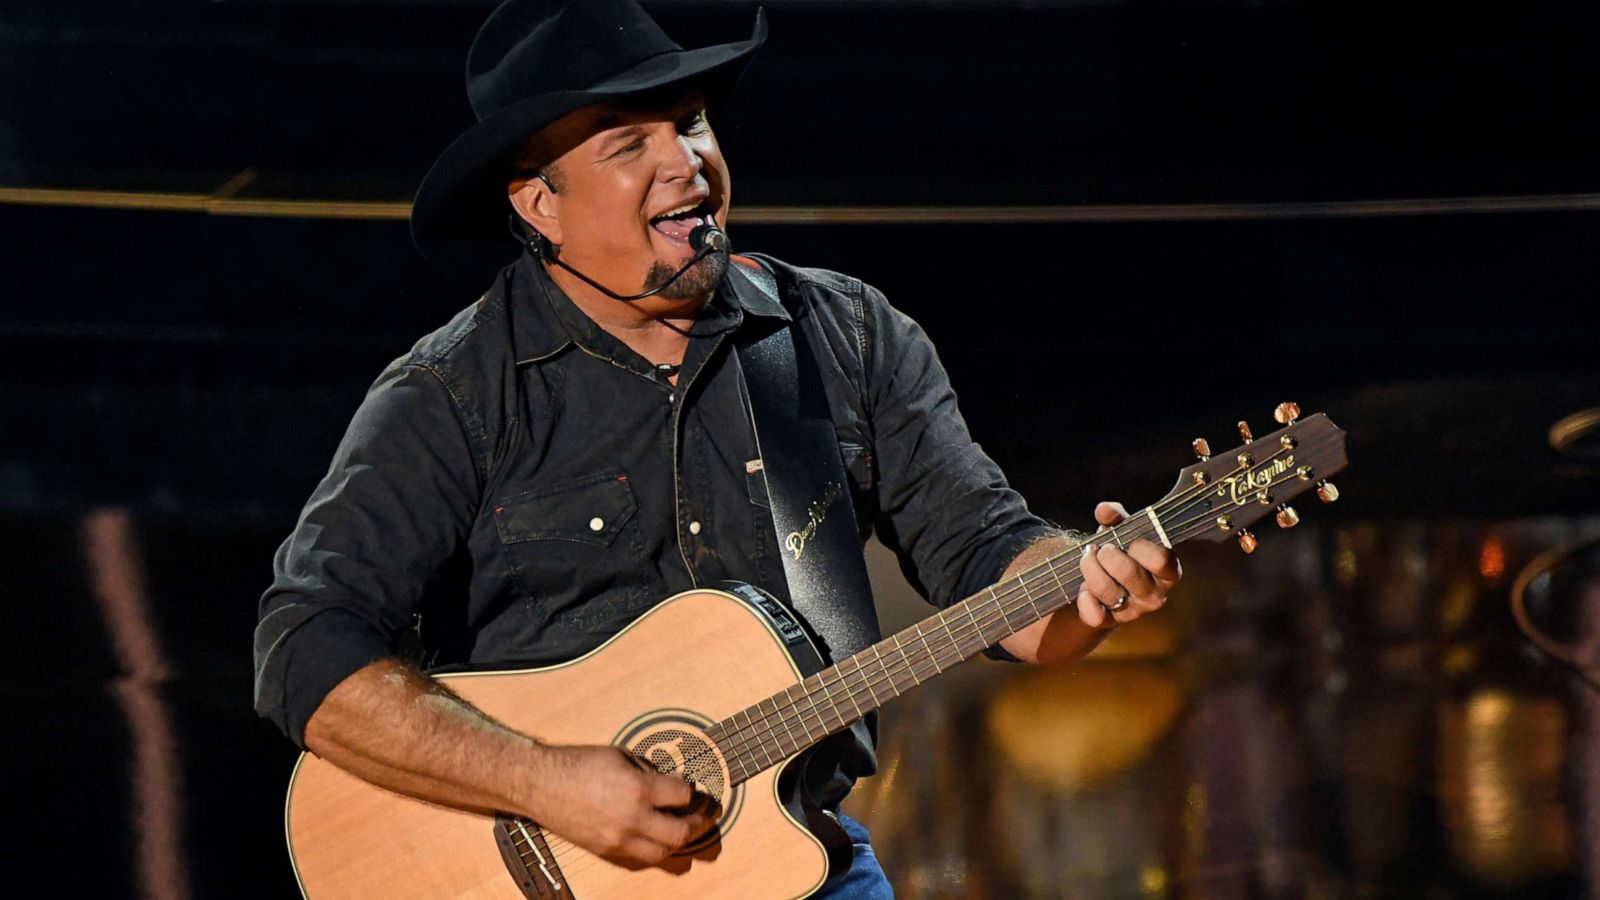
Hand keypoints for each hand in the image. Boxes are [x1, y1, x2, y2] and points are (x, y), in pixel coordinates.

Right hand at [528, 744, 719, 866]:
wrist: (540, 783)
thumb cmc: (577, 763)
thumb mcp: (621, 756)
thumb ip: (650, 770)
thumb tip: (674, 780)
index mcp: (636, 789)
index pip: (682, 795)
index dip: (691, 790)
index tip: (692, 787)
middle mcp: (630, 818)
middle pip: (680, 833)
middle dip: (698, 822)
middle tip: (704, 814)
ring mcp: (617, 839)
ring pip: (662, 852)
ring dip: (678, 841)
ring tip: (684, 827)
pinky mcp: (606, 850)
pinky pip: (640, 856)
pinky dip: (654, 847)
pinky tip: (657, 834)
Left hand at [1075, 501, 1181, 628]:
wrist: (1105, 580)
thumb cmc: (1120, 550)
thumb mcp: (1122, 530)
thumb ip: (1116, 516)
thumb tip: (1105, 510)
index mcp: (1167, 571)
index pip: (1162, 559)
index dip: (1140, 546)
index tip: (1129, 541)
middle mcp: (1155, 595)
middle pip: (1128, 572)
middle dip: (1107, 555)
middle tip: (1101, 549)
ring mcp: (1133, 611)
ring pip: (1107, 590)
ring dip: (1089, 568)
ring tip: (1088, 559)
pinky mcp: (1111, 622)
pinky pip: (1095, 616)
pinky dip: (1084, 600)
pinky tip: (1084, 589)